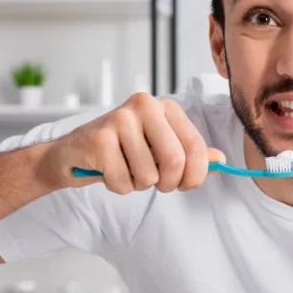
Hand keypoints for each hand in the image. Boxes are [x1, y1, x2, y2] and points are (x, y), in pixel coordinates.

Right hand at [37, 93, 225, 193]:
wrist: (71, 153)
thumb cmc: (121, 151)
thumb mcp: (160, 148)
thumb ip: (190, 153)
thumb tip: (220, 159)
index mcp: (165, 107)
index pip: (196, 146)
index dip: (196, 174)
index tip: (186, 184)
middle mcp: (144, 106)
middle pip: (175, 161)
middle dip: (168, 183)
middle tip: (155, 183)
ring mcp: (119, 119)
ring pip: (148, 175)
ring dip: (139, 185)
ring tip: (125, 170)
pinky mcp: (99, 139)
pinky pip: (123, 182)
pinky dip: (118, 186)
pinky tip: (107, 171)